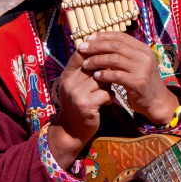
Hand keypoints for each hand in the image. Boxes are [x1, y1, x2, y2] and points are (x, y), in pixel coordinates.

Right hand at [49, 49, 113, 168]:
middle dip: (106, 69)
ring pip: (102, 78)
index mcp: (66, 75)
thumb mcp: (76, 85)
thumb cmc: (79, 104)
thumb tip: (104, 52)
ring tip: (107, 90)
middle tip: (113, 74)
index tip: (108, 54)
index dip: (96, 51)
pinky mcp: (85, 105)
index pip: (80, 53)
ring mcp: (76, 94)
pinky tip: (107, 101)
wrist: (71, 131)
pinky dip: (110, 96)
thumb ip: (85, 71)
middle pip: (94, 65)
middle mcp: (69, 82)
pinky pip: (106, 93)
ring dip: (109, 84)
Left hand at [79, 31, 178, 125]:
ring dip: (97, 60)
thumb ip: (124, 54)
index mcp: (143, 49)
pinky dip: (104, 74)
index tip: (88, 39)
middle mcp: (144, 56)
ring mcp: (142, 69)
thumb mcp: (137, 64)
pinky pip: (116, 75)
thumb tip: (101, 43)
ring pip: (114, 59)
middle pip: (115, 46)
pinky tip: (96, 76)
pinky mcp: (137, 82)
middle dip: (96, 46)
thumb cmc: (142, 82)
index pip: (120, 36)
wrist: (157, 101)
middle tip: (81, 49)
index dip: (103, 36)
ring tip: (86, 64)